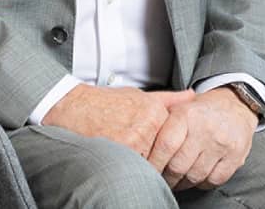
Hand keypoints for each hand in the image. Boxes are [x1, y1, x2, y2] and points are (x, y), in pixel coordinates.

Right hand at [42, 84, 182, 157]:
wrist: (72, 105)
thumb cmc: (103, 103)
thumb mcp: (137, 95)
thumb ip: (167, 100)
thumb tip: (191, 96)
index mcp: (155, 111)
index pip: (173, 140)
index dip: (165, 151)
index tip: (155, 152)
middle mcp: (149, 124)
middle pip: (163, 154)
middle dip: (154, 160)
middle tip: (139, 157)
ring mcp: (136, 138)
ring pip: (150, 164)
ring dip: (141, 167)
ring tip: (127, 158)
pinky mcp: (122, 149)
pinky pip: (134, 167)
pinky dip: (128, 168)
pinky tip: (118, 160)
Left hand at [145, 89, 256, 190]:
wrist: (236, 104)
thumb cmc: (200, 111)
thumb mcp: (179, 106)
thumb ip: (159, 120)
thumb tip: (136, 142)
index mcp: (187, 114)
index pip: (165, 146)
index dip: (153, 163)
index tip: (146, 171)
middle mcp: (205, 128)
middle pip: (178, 166)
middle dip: (166, 178)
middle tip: (161, 180)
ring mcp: (222, 143)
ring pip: (195, 176)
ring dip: (182, 183)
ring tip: (177, 181)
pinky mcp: (236, 156)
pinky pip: (214, 180)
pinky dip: (202, 184)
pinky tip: (196, 178)